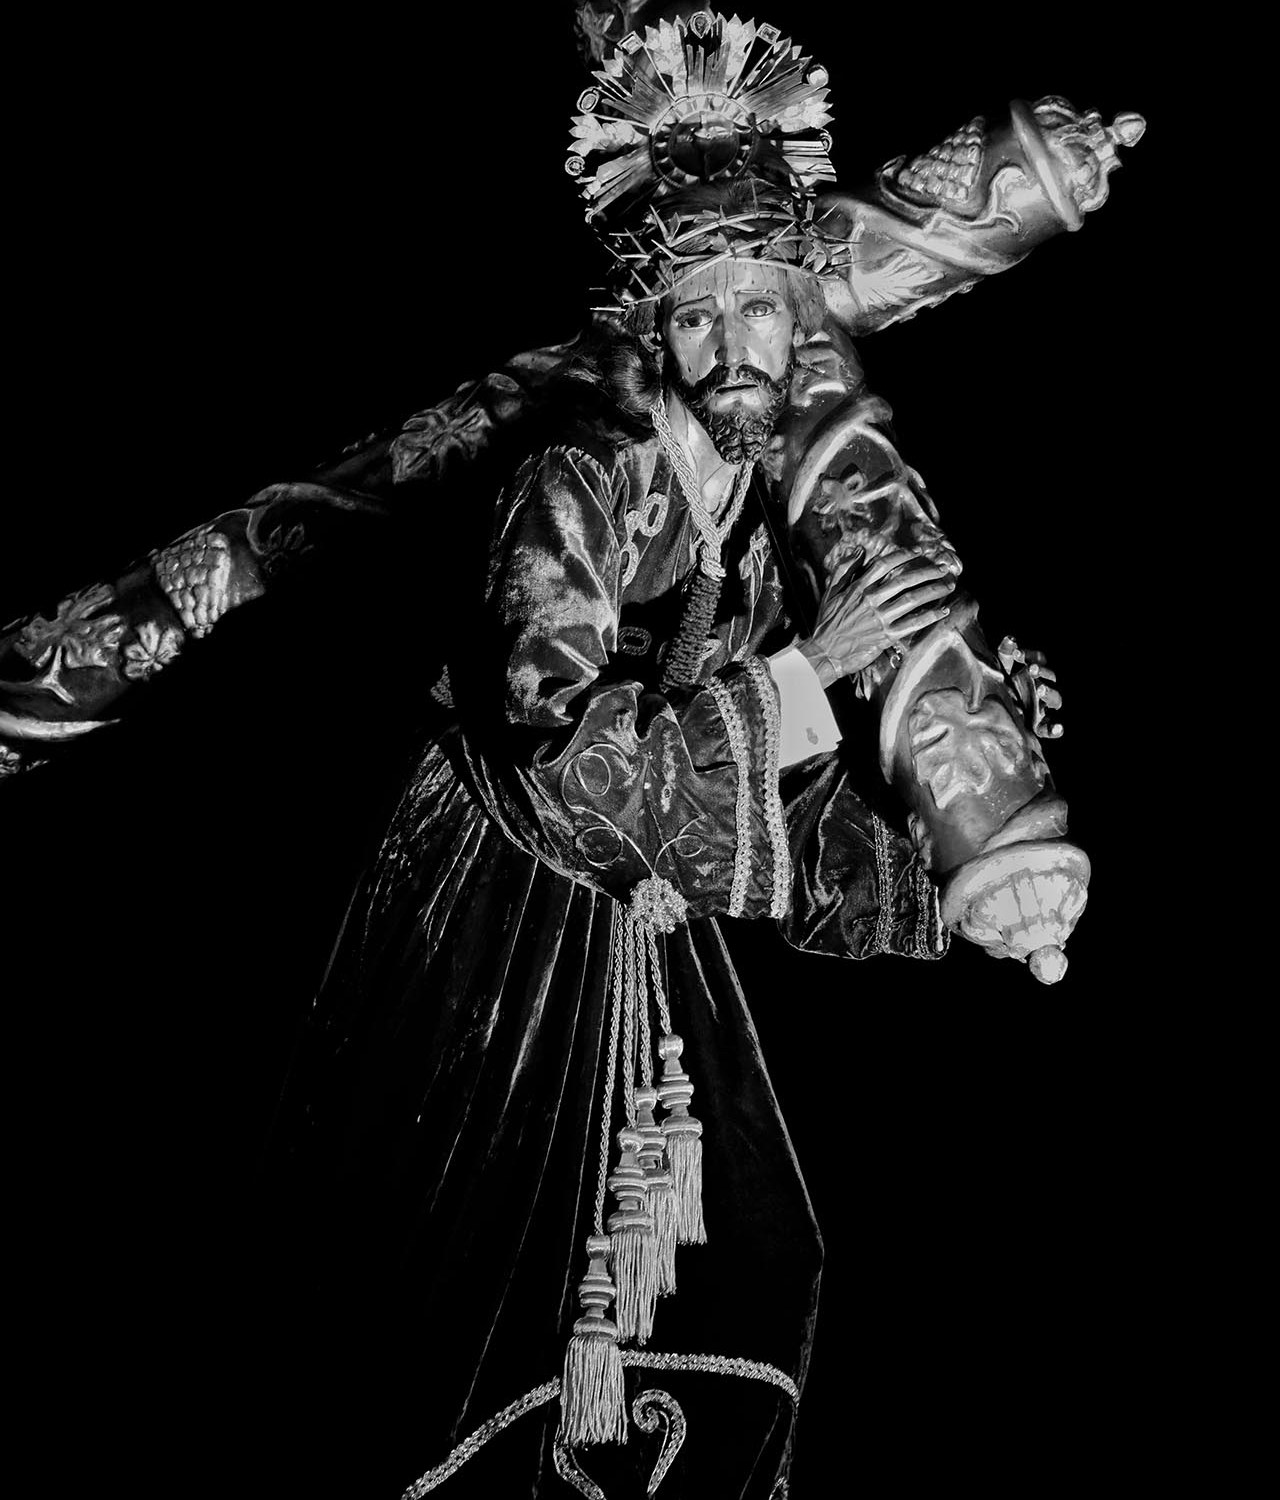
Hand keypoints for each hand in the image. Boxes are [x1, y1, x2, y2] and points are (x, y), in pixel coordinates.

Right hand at [799, 547, 954, 687]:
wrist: (825, 653)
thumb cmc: (826, 624)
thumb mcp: (830, 593)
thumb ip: (844, 569)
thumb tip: (857, 550)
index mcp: (858, 588)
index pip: (884, 565)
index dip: (903, 555)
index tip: (918, 551)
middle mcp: (871, 600)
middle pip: (904, 580)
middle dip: (927, 571)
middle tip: (942, 567)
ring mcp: (880, 618)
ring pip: (912, 600)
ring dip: (933, 591)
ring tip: (948, 585)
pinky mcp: (886, 636)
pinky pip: (912, 624)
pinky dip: (929, 617)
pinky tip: (943, 612)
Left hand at [997, 637, 1062, 738]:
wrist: (990, 710)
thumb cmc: (1000, 684)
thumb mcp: (1000, 668)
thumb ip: (1005, 653)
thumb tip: (1010, 639)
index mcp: (1033, 672)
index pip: (1038, 659)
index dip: (1030, 655)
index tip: (1016, 653)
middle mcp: (1041, 687)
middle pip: (1050, 677)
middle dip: (1042, 672)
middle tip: (1030, 669)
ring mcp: (1042, 706)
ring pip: (1055, 699)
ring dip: (1049, 692)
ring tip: (1040, 689)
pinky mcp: (1037, 724)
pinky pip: (1050, 727)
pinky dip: (1055, 729)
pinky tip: (1058, 728)